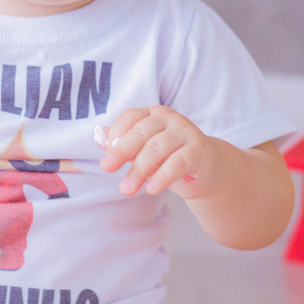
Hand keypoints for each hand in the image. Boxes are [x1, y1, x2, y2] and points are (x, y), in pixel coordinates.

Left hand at [98, 106, 223, 198]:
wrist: (206, 168)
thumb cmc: (168, 157)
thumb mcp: (142, 151)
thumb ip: (122, 144)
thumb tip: (98, 137)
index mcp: (152, 114)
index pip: (130, 117)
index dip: (116, 135)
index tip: (106, 156)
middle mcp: (169, 119)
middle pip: (142, 132)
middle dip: (122, 151)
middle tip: (107, 168)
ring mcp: (186, 132)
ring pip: (158, 147)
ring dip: (139, 169)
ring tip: (127, 189)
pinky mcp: (199, 151)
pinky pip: (179, 162)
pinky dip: (163, 176)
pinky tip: (151, 189)